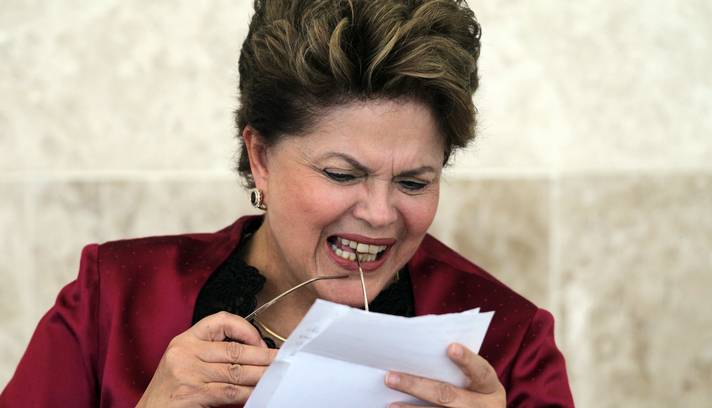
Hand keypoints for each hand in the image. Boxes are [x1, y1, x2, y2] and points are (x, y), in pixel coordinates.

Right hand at [136, 311, 276, 406]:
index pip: (220, 320)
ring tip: (277, 376)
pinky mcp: (192, 393)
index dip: (245, 328)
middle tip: (282, 360)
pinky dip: (249, 392)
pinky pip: (230, 391)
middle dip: (263, 356)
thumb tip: (253, 356)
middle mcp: (184, 352)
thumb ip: (212, 356)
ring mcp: (187, 373)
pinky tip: (259, 392)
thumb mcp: (186, 365)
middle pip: (235, 350)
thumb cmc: (170, 394)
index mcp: (184, 341)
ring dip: (261, 375)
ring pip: (236, 371)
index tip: (260, 342)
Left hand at [385, 343, 504, 407]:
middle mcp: (483, 407)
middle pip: (448, 396)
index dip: (467, 360)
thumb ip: (459, 366)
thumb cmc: (476, 392)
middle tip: (391, 377)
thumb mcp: (477, 381)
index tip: (450, 348)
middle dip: (417, 386)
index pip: (480, 372)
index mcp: (490, 388)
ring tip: (391, 404)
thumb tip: (423, 349)